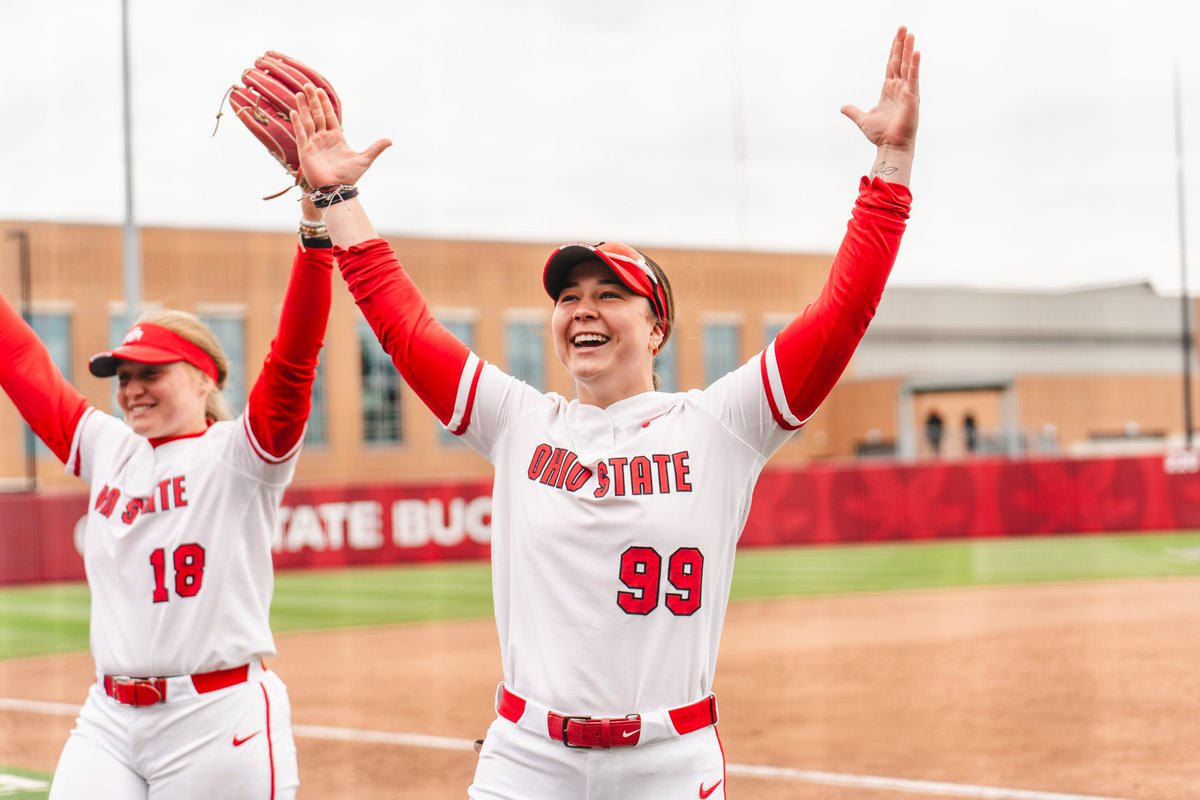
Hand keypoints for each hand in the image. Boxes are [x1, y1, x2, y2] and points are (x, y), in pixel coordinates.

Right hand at [291, 84, 391, 188]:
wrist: (337, 189)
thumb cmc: (349, 176)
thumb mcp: (365, 159)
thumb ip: (375, 148)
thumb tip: (390, 140)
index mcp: (336, 138)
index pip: (329, 116)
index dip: (325, 103)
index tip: (320, 90)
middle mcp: (323, 138)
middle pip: (317, 115)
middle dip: (313, 100)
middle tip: (308, 85)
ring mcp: (313, 143)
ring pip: (307, 121)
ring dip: (303, 107)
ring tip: (299, 93)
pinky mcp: (305, 150)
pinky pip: (301, 133)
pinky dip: (298, 123)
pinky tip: (294, 111)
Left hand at [841, 27, 919, 153]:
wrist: (889, 146)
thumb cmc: (880, 135)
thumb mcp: (863, 119)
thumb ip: (853, 111)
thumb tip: (843, 107)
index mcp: (889, 90)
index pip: (891, 65)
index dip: (893, 50)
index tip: (897, 36)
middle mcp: (899, 88)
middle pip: (900, 61)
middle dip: (901, 44)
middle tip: (904, 28)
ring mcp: (907, 91)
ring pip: (908, 66)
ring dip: (909, 50)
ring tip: (911, 34)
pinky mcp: (912, 97)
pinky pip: (913, 78)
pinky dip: (914, 65)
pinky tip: (915, 52)